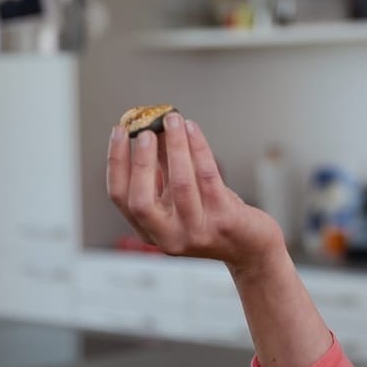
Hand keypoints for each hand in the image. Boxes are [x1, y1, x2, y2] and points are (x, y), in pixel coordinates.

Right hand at [107, 113, 285, 275]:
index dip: (116, 162)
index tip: (119, 131)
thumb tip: (152, 127)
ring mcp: (196, 232)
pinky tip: (194, 129)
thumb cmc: (214, 216)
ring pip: (180, 185)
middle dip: (141, 161)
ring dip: (175, 147)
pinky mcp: (224, 221)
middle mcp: (169, 237)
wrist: (251, 246)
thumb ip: (164, 167)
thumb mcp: (182, 196)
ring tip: (173, 120)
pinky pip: (208, 178)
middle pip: (141, 200)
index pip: (120, 197)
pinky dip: (199, 149)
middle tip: (146, 130)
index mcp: (150, 231)